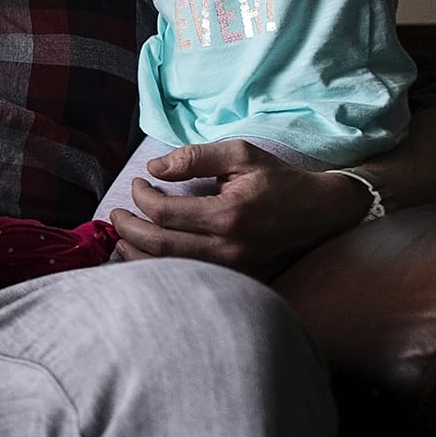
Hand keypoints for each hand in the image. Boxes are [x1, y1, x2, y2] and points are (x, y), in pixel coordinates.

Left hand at [107, 139, 369, 278]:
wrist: (321, 213)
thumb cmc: (278, 180)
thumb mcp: (240, 155)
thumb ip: (194, 157)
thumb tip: (154, 168)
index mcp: (229, 214)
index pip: (165, 213)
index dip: (140, 197)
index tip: (138, 183)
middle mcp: (229, 248)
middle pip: (159, 247)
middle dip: (127, 229)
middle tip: (114, 215)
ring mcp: (234, 270)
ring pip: (169, 271)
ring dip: (136, 255)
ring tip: (121, 237)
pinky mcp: (237, 281)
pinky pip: (187, 280)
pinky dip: (159, 270)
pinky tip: (144, 256)